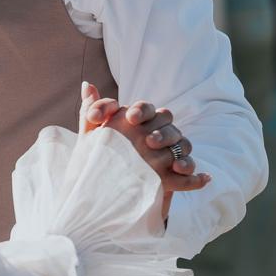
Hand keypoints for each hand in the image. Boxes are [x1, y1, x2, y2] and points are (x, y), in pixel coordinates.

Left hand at [82, 82, 208, 219]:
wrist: (108, 191)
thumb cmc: (101, 157)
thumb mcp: (92, 138)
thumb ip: (92, 111)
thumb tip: (87, 84)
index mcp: (139, 120)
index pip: (144, 108)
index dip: (139, 111)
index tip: (130, 118)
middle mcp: (157, 132)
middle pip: (166, 120)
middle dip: (159, 128)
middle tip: (148, 139)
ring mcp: (169, 152)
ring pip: (181, 141)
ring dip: (172, 144)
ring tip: (159, 152)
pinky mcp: (175, 174)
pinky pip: (189, 168)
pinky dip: (188, 168)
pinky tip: (179, 169)